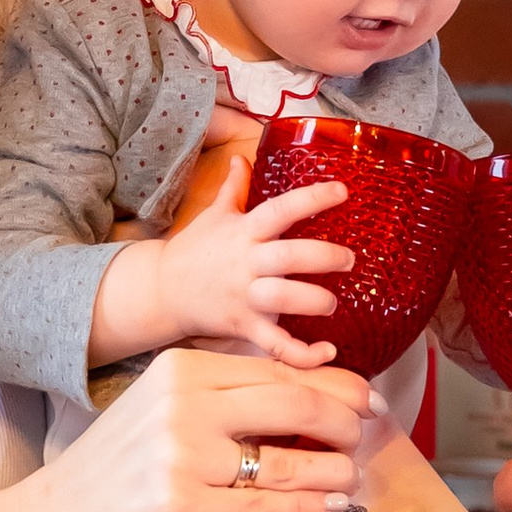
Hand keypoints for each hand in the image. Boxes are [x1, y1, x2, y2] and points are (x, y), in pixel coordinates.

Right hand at [41, 346, 372, 511]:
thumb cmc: (120, 466)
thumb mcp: (165, 408)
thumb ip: (226, 397)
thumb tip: (315, 395)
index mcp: (182, 369)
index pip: (276, 369)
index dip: (335, 383)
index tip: (367, 400)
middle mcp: (183, 404)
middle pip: (292, 402)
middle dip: (342, 420)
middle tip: (363, 437)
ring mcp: (182, 457)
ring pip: (286, 460)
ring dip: (332, 471)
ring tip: (349, 479)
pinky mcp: (183, 507)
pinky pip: (266, 507)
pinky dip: (306, 509)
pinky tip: (324, 509)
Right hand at [136, 155, 356, 367]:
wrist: (162, 290)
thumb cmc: (194, 250)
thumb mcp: (214, 214)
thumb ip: (234, 187)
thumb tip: (242, 156)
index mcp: (244, 232)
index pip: (280, 210)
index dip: (311, 198)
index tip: (342, 191)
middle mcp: (246, 263)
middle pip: (288, 257)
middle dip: (323, 257)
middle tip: (349, 258)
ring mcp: (245, 297)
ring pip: (283, 300)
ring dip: (314, 301)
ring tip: (333, 303)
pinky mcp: (243, 327)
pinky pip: (276, 345)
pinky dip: (303, 354)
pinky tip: (327, 351)